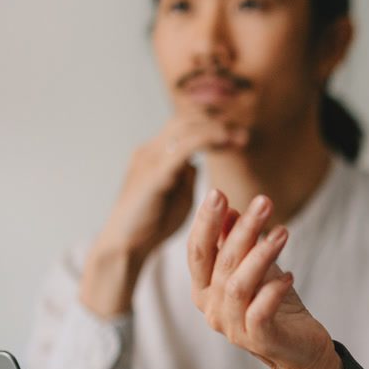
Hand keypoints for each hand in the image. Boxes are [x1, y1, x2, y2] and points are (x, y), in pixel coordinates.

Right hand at [80, 116, 248, 315]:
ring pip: (186, 128)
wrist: (125, 246)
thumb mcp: (177, 196)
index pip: (184, 128)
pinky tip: (224, 141)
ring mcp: (150, 159)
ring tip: (239, 138)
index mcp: (154, 155)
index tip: (238, 137)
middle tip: (243, 136)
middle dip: (216, 124)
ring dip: (216, 129)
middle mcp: (150, 151)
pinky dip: (207, 139)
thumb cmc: (152, 225)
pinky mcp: (155, 174)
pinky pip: (184, 147)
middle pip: (185, 121)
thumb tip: (196, 163)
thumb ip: (185, 177)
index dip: (211, 127)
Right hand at [185, 188, 341, 368]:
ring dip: (261, 255)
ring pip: (238, 285)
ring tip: (283, 232)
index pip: (198, 251)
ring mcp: (232, 327)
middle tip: (264, 202)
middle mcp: (212, 309)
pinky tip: (290, 275)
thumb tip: (227, 209)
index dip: (205, 222)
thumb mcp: (255, 268)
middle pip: (220, 263)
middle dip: (240, 230)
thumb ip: (236, 243)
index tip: (218, 192)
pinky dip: (273, 291)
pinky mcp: (258, 339)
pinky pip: (260, 312)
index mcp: (204, 289)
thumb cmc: (275, 305)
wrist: (299, 349)